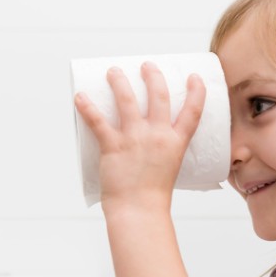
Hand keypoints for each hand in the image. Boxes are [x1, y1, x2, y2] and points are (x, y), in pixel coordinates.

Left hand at [74, 61, 206, 211]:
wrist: (139, 211)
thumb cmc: (153, 195)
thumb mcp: (169, 167)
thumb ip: (164, 150)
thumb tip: (153, 140)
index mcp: (176, 143)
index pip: (193, 111)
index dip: (196, 92)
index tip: (194, 77)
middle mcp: (157, 136)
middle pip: (158, 96)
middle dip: (152, 76)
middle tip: (146, 65)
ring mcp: (134, 139)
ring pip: (127, 100)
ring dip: (119, 81)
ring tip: (113, 71)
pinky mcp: (113, 146)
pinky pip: (97, 121)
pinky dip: (86, 107)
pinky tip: (79, 96)